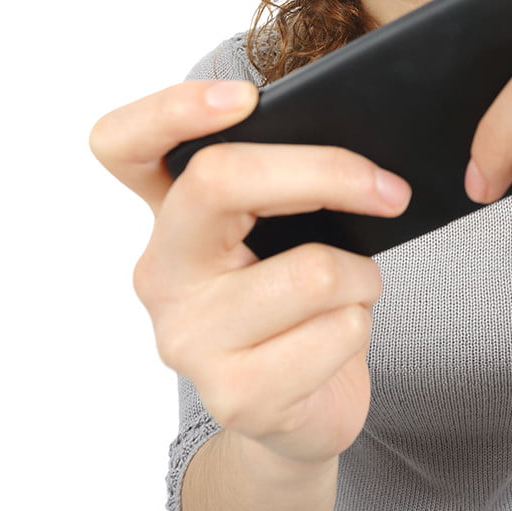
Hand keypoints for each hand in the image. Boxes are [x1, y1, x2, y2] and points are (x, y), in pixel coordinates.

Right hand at [89, 80, 411, 463]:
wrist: (302, 413)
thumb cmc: (300, 302)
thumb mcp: (285, 230)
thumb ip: (288, 185)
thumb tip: (363, 148)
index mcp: (168, 216)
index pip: (123, 144)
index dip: (173, 109)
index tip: (246, 97)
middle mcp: (161, 273)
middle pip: (221, 180)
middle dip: (326, 172)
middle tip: (389, 189)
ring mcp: (188, 338)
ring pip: (311, 270)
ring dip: (362, 277)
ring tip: (351, 293)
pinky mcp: (236, 394)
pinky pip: (336, 331)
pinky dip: (361, 327)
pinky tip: (338, 341)